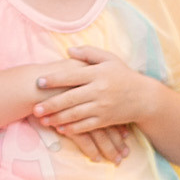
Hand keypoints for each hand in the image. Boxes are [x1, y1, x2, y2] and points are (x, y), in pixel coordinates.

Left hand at [32, 50, 152, 144]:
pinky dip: (72, 129)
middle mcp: (99, 90)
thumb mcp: (110, 59)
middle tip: (35, 108)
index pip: (72, 76)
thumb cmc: (124, 75)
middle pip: (70, 98)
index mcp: (98, 73)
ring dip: (57, 118)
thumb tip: (68, 51)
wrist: (144, 97)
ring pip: (75, 114)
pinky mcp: (105, 120)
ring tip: (42, 120)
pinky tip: (60, 128)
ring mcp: (102, 107)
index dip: (54, 79)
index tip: (38, 82)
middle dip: (51, 104)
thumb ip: (89, 53)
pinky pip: (86, 126)